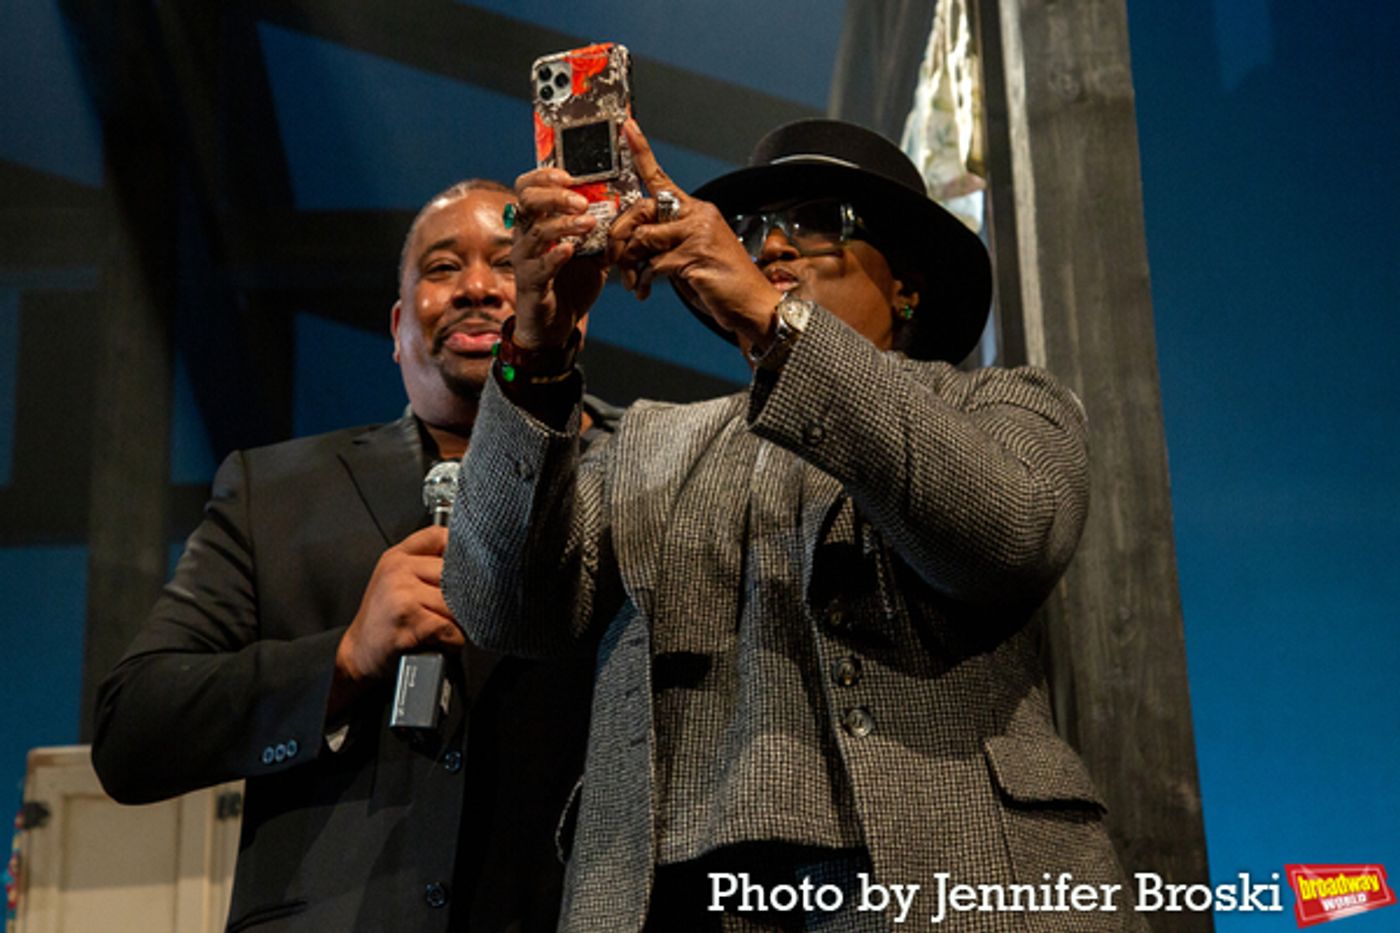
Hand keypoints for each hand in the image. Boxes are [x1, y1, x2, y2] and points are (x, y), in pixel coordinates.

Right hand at [333, 526, 461, 699]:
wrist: (358, 654)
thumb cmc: (384, 621)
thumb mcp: (397, 581)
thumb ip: (426, 563)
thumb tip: (471, 559)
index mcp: (398, 557)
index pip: (443, 537)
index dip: (461, 555)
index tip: (464, 574)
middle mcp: (399, 570)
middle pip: (458, 575)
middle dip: (462, 598)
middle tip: (447, 613)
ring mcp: (402, 593)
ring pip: (457, 604)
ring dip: (457, 624)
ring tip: (439, 629)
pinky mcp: (408, 619)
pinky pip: (451, 628)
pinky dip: (451, 642)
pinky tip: (434, 642)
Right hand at [510, 167, 607, 348]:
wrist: (556, 326)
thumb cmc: (570, 284)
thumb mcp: (593, 253)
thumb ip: (604, 232)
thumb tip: (628, 209)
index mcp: (536, 222)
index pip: (528, 188)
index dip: (544, 176)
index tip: (569, 175)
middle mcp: (524, 236)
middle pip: (528, 202)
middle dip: (555, 196)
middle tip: (582, 201)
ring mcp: (524, 259)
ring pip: (536, 232)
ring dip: (563, 224)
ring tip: (589, 223)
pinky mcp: (530, 283)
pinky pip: (540, 266)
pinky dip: (554, 255)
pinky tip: (570, 250)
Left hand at [609, 119, 781, 346]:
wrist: (753, 306)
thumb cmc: (720, 284)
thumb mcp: (689, 257)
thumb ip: (664, 244)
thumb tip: (631, 245)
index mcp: (697, 211)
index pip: (661, 177)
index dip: (641, 151)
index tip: (627, 126)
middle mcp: (698, 215)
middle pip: (642, 209)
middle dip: (620, 235)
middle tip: (613, 258)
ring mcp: (699, 234)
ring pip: (643, 237)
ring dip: (630, 264)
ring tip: (634, 282)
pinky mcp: (695, 255)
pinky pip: (653, 263)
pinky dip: (644, 280)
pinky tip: (646, 291)